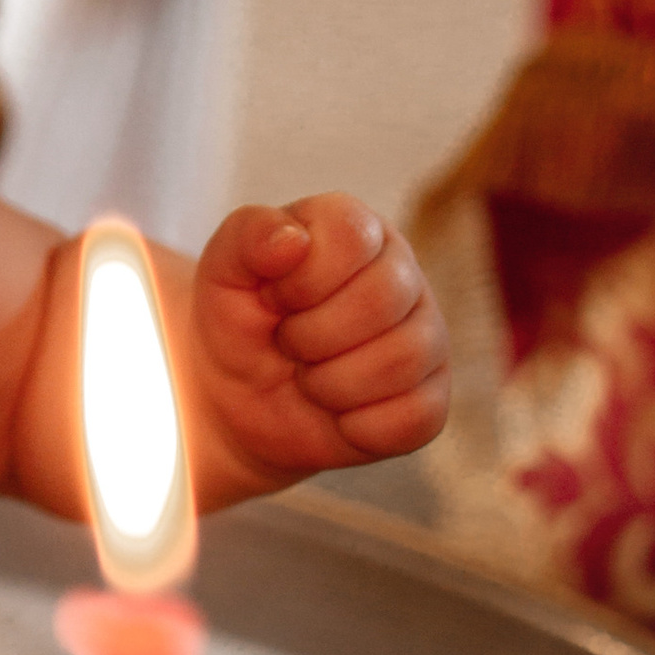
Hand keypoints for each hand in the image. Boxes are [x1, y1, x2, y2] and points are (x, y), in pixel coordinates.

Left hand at [189, 195, 448, 494]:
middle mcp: (402, 275)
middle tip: (287, 343)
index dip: (302, 278)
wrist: (238, 398)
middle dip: (311, 336)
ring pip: (403, 359)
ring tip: (308, 376)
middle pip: (382, 299)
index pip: (352, 235)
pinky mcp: (432, 398)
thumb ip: (248, 237)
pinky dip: (358, 426)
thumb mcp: (223, 271)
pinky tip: (336, 413)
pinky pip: (416, 417)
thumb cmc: (236, 320)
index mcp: (354, 228)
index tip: (273, 297)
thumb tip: (293, 239)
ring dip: (331, 383)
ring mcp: (426, 337)